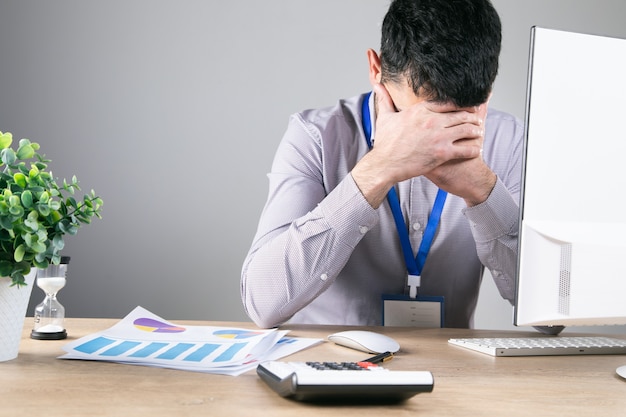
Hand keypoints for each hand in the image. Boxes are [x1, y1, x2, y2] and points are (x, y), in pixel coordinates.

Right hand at [352, 82, 485, 207]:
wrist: (385, 164)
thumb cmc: (385, 143)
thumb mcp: (384, 117)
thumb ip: (384, 99)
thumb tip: (377, 84)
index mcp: (421, 110)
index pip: (449, 102)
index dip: (461, 104)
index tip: (467, 107)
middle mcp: (433, 121)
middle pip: (462, 114)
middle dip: (472, 117)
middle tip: (477, 120)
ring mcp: (439, 137)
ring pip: (467, 130)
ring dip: (476, 131)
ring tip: (479, 133)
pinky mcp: (443, 153)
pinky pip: (466, 149)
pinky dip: (473, 149)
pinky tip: (476, 149)